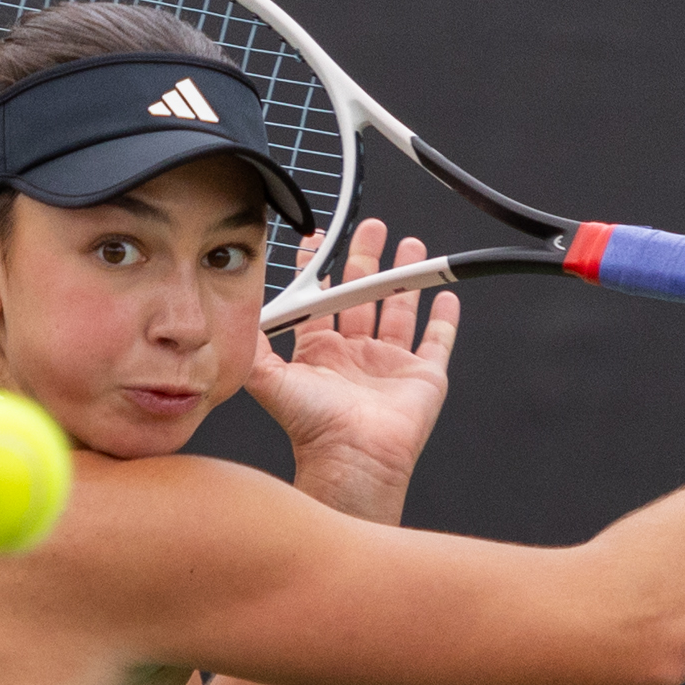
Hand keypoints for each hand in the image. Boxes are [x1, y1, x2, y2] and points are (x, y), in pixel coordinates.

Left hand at [246, 219, 460, 523]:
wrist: (352, 456)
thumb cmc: (312, 426)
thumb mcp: (271, 379)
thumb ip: (255, 345)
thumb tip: (238, 314)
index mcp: (321, 352)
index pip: (321, 300)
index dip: (320, 269)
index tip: (320, 240)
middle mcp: (355, 355)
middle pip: (362, 295)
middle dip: (367, 258)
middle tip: (372, 228)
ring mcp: (390, 364)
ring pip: (400, 310)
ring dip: (404, 278)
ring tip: (410, 246)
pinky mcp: (423, 376)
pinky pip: (437, 342)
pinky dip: (444, 320)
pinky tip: (445, 297)